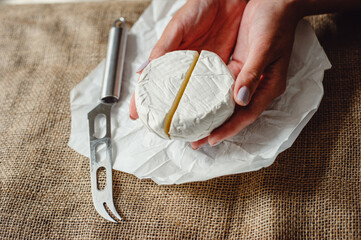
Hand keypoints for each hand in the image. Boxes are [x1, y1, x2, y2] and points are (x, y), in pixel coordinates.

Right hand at [129, 0, 246, 119]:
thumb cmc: (200, 5)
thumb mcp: (177, 27)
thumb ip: (163, 48)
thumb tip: (142, 70)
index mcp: (172, 57)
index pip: (154, 81)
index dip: (143, 98)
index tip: (136, 115)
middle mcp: (188, 66)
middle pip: (175, 94)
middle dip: (168, 112)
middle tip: (163, 129)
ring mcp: (205, 69)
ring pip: (196, 96)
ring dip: (192, 112)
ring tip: (187, 129)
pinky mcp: (224, 67)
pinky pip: (218, 88)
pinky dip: (214, 101)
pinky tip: (211, 113)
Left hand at [191, 0, 303, 148]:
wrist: (276, 2)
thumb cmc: (275, 23)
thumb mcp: (264, 48)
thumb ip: (252, 74)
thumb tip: (240, 100)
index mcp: (269, 85)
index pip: (247, 114)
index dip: (229, 129)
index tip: (211, 140)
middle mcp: (258, 86)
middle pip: (236, 114)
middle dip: (217, 129)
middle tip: (196, 142)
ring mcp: (248, 78)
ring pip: (228, 104)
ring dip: (212, 116)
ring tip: (194, 127)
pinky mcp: (239, 68)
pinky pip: (223, 88)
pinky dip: (211, 97)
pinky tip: (198, 102)